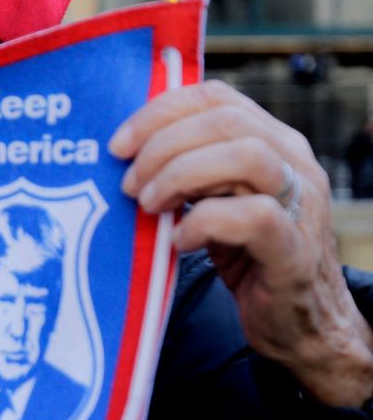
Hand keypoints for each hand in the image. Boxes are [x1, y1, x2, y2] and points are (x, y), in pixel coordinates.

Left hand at [109, 80, 372, 406]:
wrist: (297, 321)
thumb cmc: (246, 255)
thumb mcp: (214, 199)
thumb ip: (187, 169)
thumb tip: (125, 153)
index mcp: (272, 141)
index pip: (216, 97)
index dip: (160, 112)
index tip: (119, 145)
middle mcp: (294, 163)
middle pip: (225, 121)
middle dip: (163, 146)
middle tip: (129, 184)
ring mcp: (301, 204)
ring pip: (246, 156)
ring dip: (182, 175)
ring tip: (150, 205)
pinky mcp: (296, 249)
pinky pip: (254, 216)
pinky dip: (204, 222)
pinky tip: (179, 241)